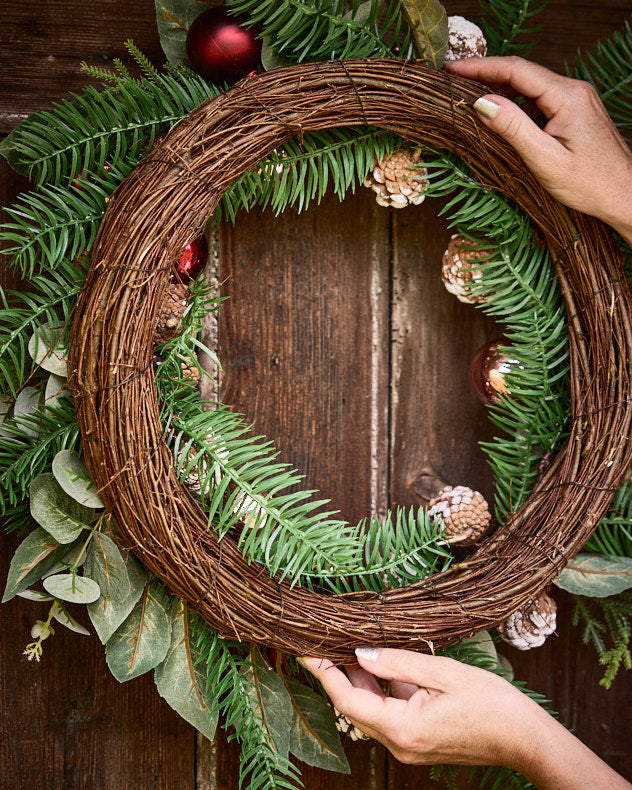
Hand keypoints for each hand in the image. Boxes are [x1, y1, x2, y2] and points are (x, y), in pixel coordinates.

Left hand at [300, 647, 630, 789]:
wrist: (526, 740)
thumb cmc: (492, 704)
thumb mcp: (442, 673)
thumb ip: (398, 663)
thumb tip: (360, 652)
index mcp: (402, 729)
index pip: (347, 697)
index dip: (323, 672)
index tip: (304, 650)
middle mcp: (400, 743)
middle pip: (354, 705)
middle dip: (335, 673)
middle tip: (319, 641)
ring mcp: (410, 746)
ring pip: (371, 708)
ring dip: (359, 679)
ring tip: (344, 644)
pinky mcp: (420, 740)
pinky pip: (390, 713)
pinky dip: (381, 689)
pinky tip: (378, 663)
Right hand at [444, 56, 631, 243]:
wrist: (624, 195)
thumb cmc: (590, 184)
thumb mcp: (545, 159)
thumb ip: (513, 128)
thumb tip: (482, 102)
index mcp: (567, 96)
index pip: (516, 70)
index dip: (480, 67)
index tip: (452, 69)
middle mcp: (573, 90)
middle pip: (522, 73)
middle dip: (486, 75)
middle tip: (453, 83)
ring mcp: (576, 99)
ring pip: (530, 87)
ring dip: (500, 91)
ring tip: (469, 100)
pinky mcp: (575, 111)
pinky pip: (539, 100)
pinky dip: (516, 105)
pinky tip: (500, 117)